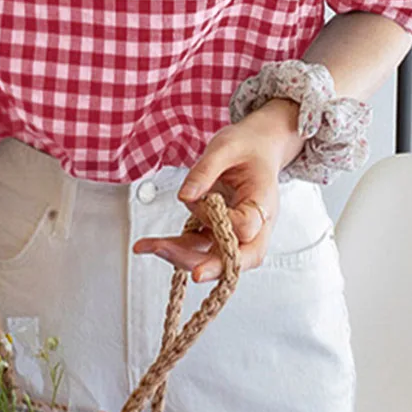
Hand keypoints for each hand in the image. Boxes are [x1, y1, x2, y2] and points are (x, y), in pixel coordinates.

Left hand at [133, 99, 302, 282]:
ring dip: (180, 256)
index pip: (247, 226)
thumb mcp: (225, 147)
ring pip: (212, 257)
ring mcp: (236, 233)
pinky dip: (175, 247)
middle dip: (207, 264)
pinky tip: (150, 244)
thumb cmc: (247, 148)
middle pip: (236, 258)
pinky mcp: (219, 233)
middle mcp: (255, 226)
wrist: (257, 149)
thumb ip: (205, 171)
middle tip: (179, 261)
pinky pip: (198, 247)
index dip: (225, 224)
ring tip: (148, 246)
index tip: (206, 205)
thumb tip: (185, 196)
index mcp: (263, 202)